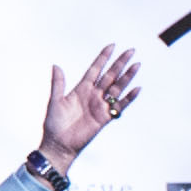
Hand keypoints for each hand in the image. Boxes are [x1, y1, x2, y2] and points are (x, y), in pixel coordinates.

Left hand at [36, 44, 143, 170]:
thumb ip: (58, 83)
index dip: (103, 58)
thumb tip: (55, 65)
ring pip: (117, 88)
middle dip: (120, 63)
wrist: (59, 144)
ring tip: (136, 65)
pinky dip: (128, 98)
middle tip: (131, 51)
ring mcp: (100, 106)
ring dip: (127, 77)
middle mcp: (93, 95)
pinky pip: (119, 106)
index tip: (112, 46)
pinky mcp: (105, 118)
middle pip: (110, 75)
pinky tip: (136, 89)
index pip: (95, 69)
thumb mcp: (55, 101)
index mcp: (81, 88)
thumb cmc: (54, 124)